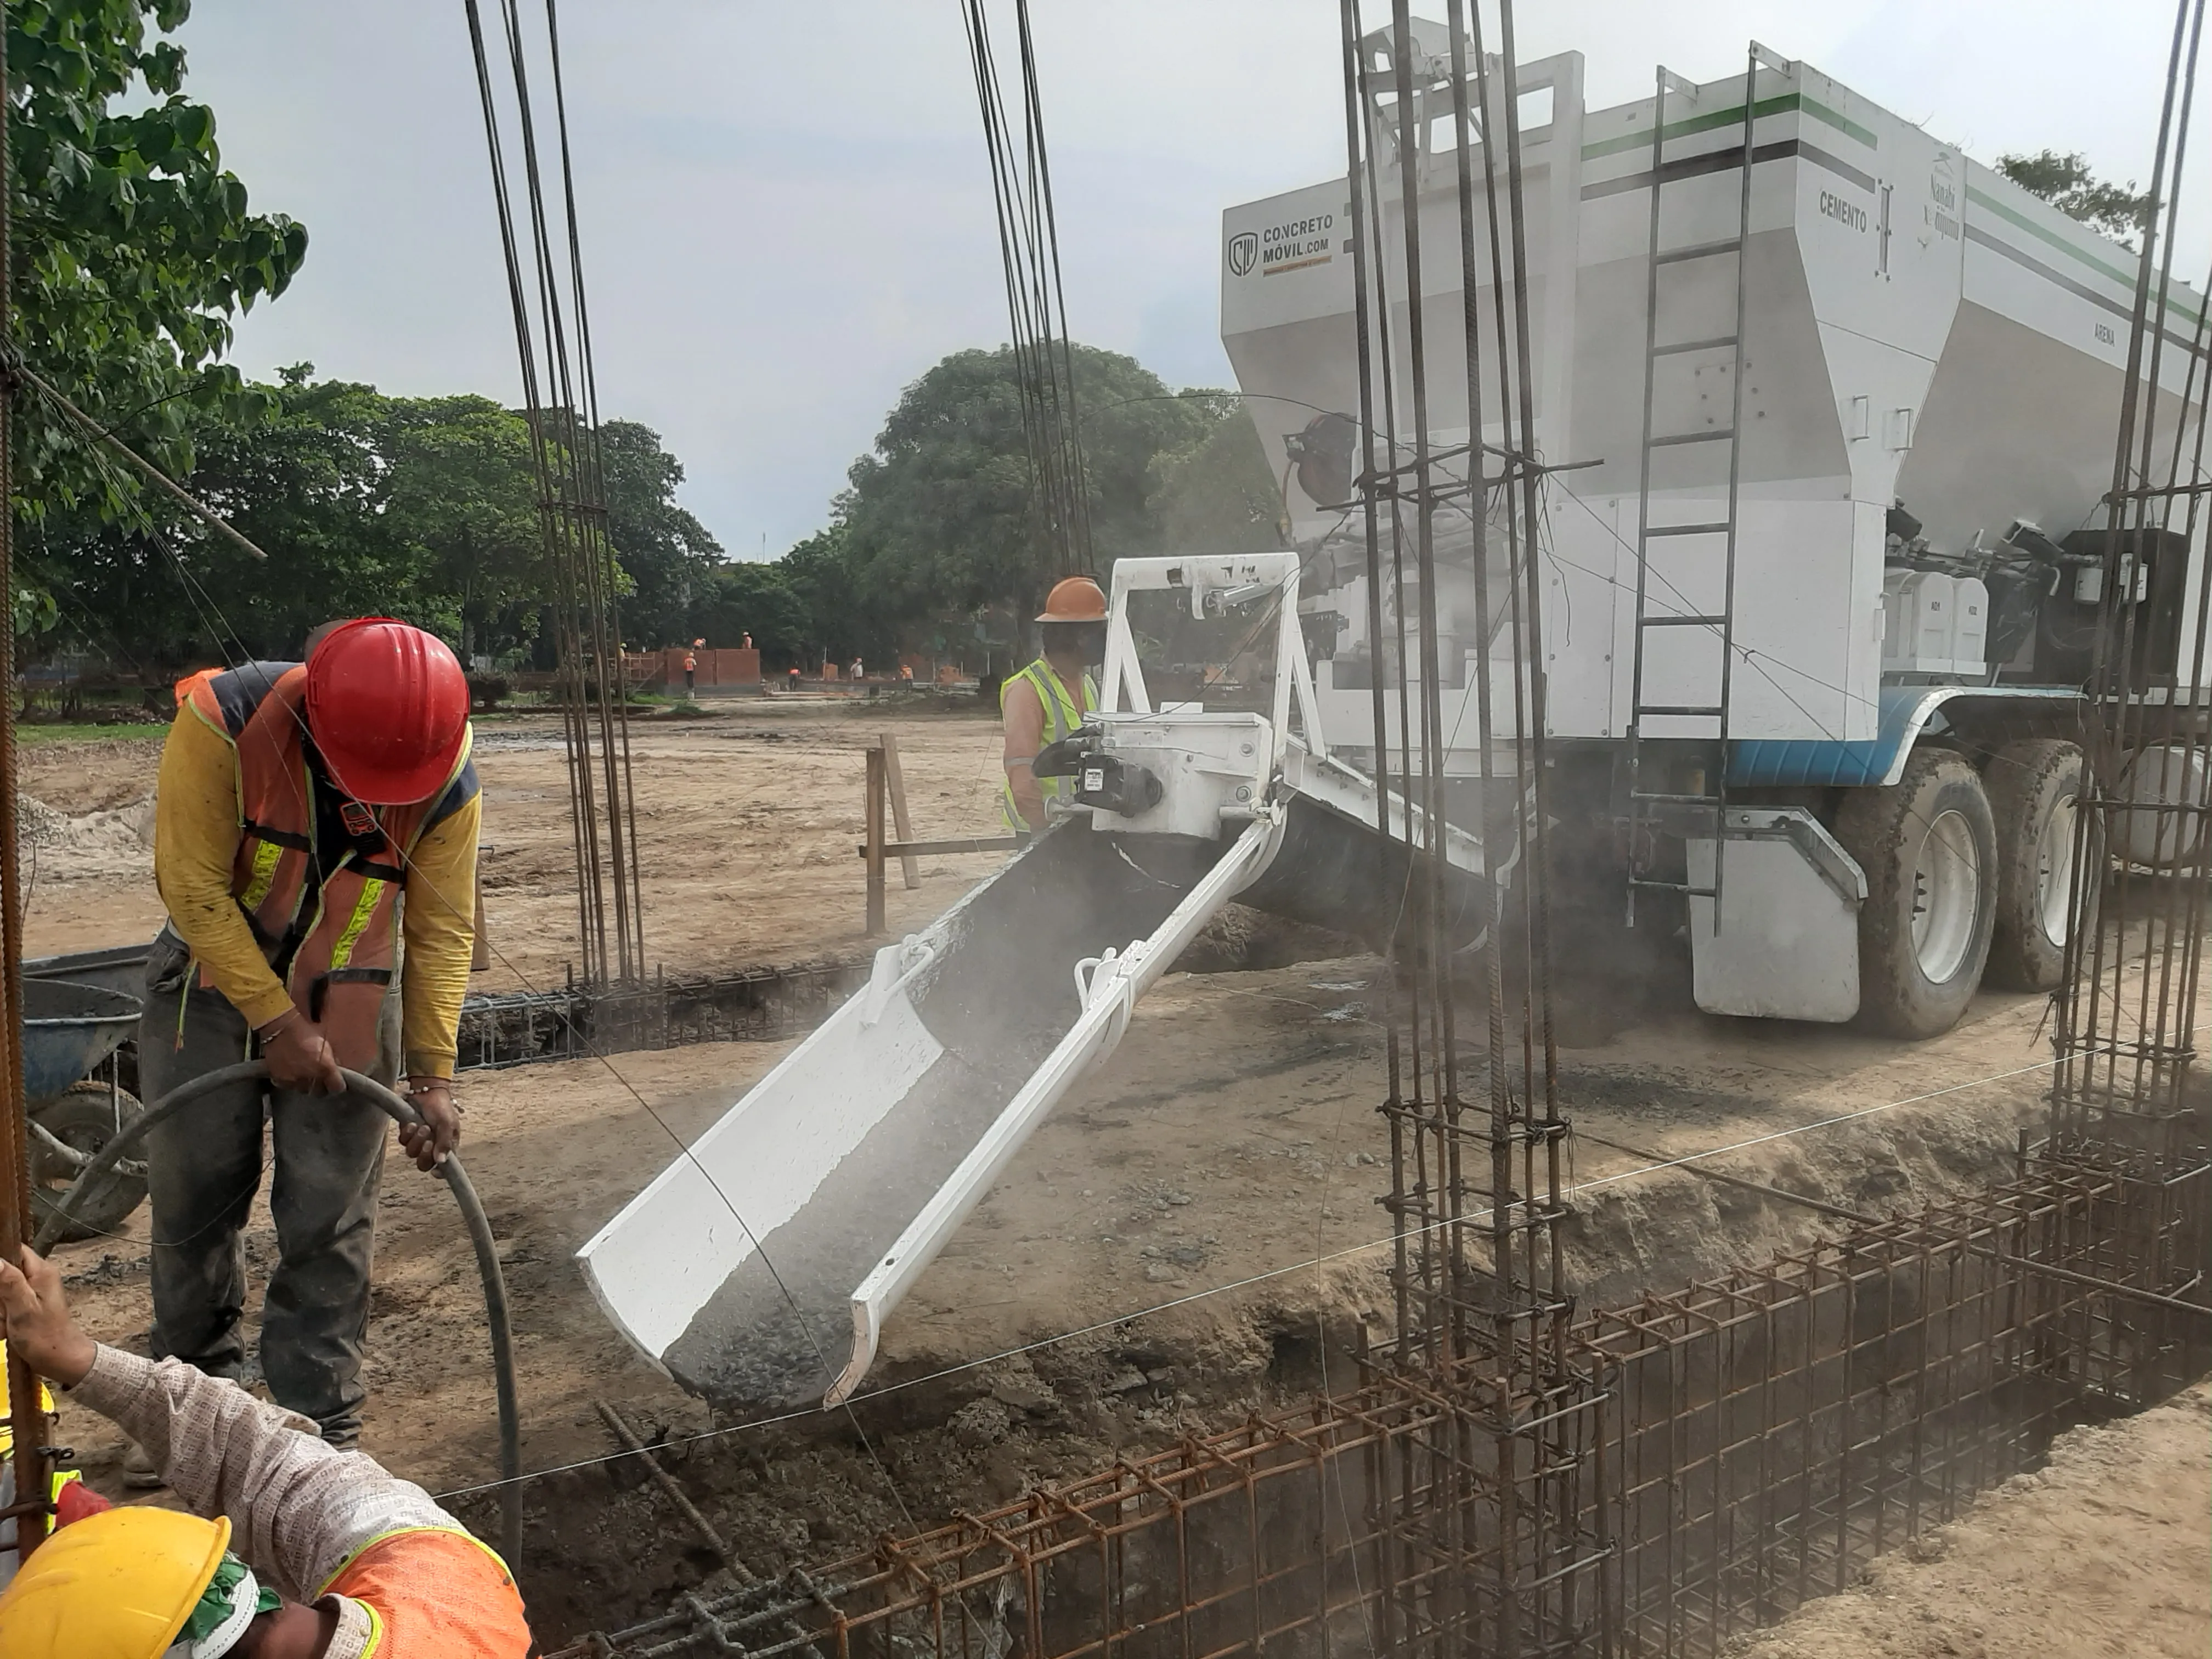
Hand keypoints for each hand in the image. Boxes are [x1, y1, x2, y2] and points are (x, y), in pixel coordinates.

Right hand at [0, 1246, 95, 1386]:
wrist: (61, 1359)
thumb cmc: (46, 1337)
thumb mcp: (23, 1309)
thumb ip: (9, 1283)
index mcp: (41, 1271)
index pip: (14, 1249)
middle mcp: (38, 1277)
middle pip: (3, 1273)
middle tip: (5, 1312)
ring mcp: (33, 1292)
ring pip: (2, 1291)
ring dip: (0, 1310)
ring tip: (7, 1324)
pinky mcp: (28, 1305)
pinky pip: (6, 1306)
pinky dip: (3, 1318)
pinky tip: (7, 1330)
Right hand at [259, 1011, 343, 1094]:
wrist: (282, 1029)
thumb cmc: (306, 1032)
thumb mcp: (325, 1044)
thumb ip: (331, 1061)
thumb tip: (335, 1069)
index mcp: (326, 1068)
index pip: (337, 1088)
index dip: (337, 1085)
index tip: (335, 1082)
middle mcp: (311, 1077)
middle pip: (320, 1092)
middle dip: (321, 1087)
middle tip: (319, 1078)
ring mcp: (294, 1080)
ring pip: (304, 1091)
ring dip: (305, 1085)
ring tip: (303, 1074)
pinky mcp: (280, 1080)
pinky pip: (288, 1086)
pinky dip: (290, 1082)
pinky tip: (291, 1073)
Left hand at [397, 1078, 460, 1172]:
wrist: (427, 1092)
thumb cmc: (442, 1108)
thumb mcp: (448, 1124)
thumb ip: (445, 1143)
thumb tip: (441, 1162)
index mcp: (447, 1147)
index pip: (444, 1167)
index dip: (439, 1172)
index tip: (435, 1171)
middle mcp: (432, 1147)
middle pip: (424, 1164)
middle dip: (424, 1154)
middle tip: (429, 1141)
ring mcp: (418, 1142)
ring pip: (412, 1153)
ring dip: (416, 1141)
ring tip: (422, 1127)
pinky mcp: (407, 1134)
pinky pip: (403, 1141)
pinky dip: (408, 1133)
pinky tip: (413, 1123)